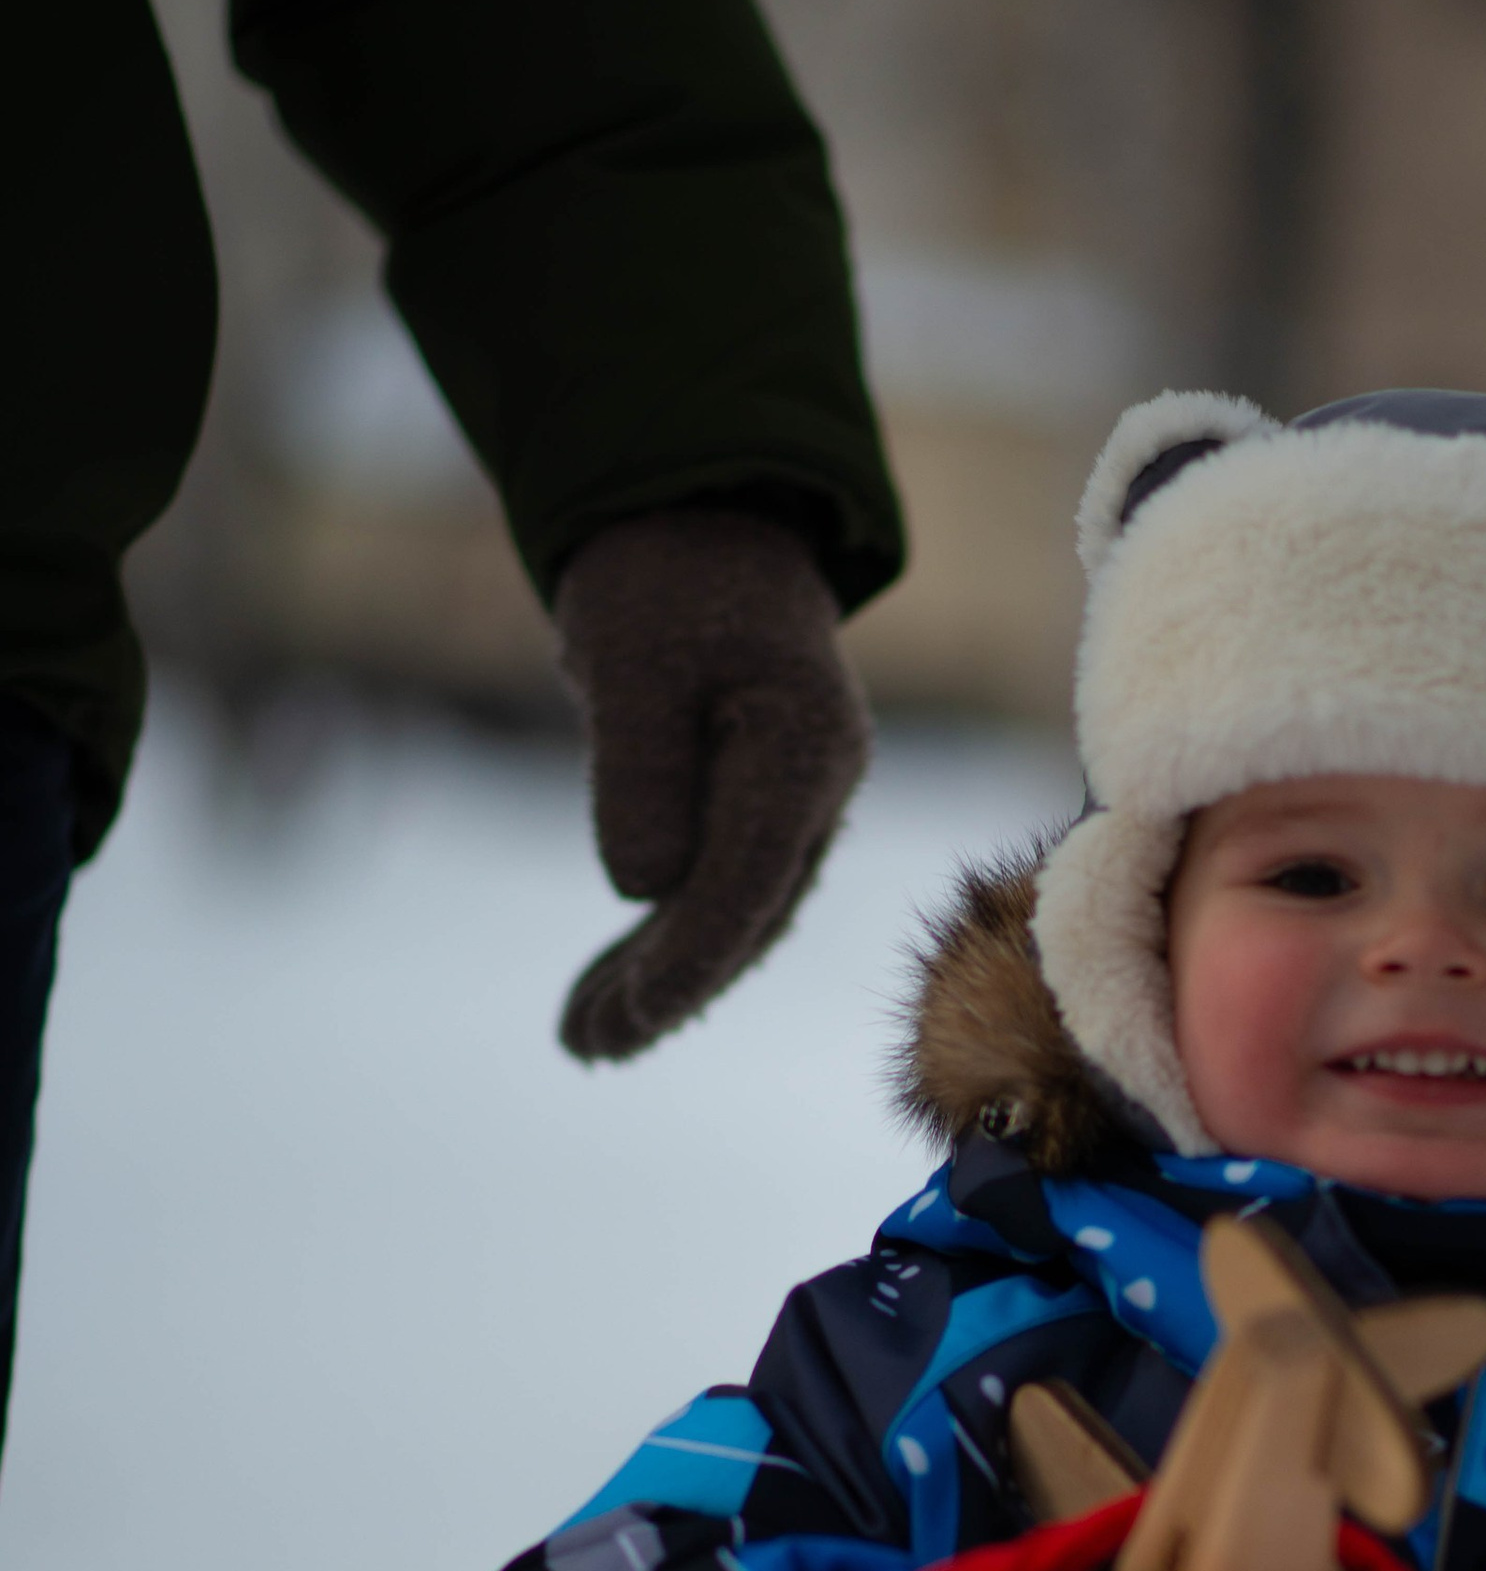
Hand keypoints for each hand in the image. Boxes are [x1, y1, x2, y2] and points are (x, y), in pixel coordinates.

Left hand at [553, 506, 869, 1059]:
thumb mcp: (626, 659)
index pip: (748, 879)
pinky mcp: (760, 809)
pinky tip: (617, 989)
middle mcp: (817, 785)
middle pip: (749, 915)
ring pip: (737, 916)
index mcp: (802, 745)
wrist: (701, 524)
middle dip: (668, 989)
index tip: (628, 1015)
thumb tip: (643, 889)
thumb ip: (639, 772)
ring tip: (582, 1038)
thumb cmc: (660, 580)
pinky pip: (722, 894)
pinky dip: (670, 943)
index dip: (689, 957)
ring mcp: (796, 802)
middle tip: (584, 1046)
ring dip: (664, 980)